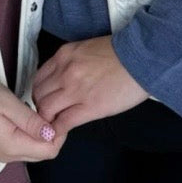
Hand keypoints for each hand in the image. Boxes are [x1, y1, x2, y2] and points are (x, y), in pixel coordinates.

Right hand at [0, 75, 62, 163]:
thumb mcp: (7, 103)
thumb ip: (31, 120)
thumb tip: (52, 133)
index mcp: (13, 146)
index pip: (50, 150)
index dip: (59, 133)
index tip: (55, 112)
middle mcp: (9, 156)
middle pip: (43, 153)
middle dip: (52, 134)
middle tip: (47, 110)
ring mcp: (2, 152)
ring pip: (33, 150)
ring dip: (40, 134)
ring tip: (36, 111)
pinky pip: (22, 145)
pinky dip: (29, 134)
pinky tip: (25, 116)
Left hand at [32, 36, 146, 135]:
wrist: (143, 59)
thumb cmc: (122, 54)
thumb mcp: (88, 49)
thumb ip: (72, 62)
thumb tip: (64, 79)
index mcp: (65, 55)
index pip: (39, 77)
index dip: (39, 91)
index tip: (44, 98)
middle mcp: (65, 71)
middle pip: (38, 94)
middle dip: (40, 106)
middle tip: (48, 114)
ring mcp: (75, 90)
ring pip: (46, 109)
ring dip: (47, 120)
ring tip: (53, 124)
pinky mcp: (89, 107)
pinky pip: (63, 122)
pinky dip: (58, 130)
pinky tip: (60, 133)